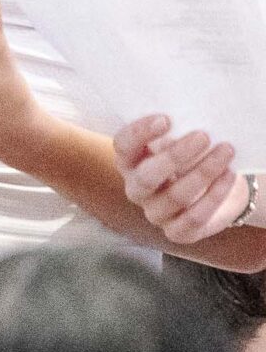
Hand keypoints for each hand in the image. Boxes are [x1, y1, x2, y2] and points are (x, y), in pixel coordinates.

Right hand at [118, 115, 253, 244]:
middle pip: (147, 176)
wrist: (214, 189)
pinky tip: (228, 176)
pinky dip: (215, 195)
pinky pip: (195, 217)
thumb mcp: (177, 142)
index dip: (140, 133)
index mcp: (128, 162)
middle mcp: (136, 189)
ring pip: (176, 196)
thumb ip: (173, 133)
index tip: (166, 119)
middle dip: (176, 156)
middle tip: (203, 136)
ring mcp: (155, 213)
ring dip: (204, 172)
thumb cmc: (191, 158)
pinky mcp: (177, 233)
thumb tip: (185, 120)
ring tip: (225, 151)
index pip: (123, 147)